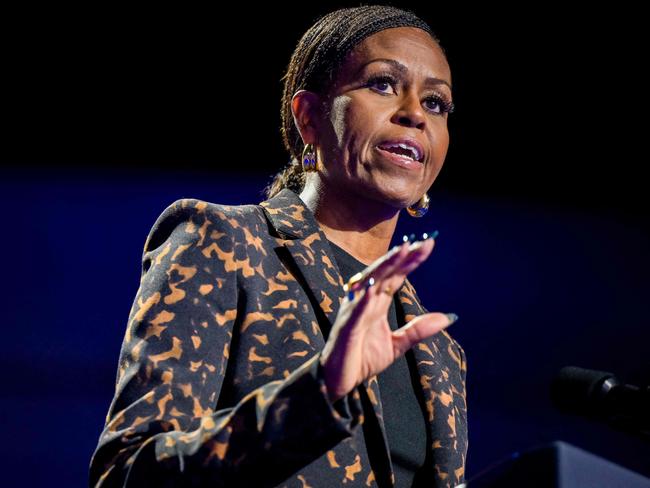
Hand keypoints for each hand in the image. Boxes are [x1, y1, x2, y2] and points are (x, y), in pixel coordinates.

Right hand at [320, 237, 455, 401]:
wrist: (338, 381)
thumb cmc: (362, 358)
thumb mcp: (397, 345)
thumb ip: (419, 329)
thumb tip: (449, 317)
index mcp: (377, 302)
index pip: (396, 275)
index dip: (411, 259)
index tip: (429, 242)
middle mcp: (364, 301)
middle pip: (385, 272)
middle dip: (401, 256)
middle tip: (420, 241)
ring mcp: (353, 312)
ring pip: (369, 282)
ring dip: (384, 267)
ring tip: (400, 252)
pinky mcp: (346, 328)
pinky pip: (355, 311)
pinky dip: (362, 298)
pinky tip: (371, 287)